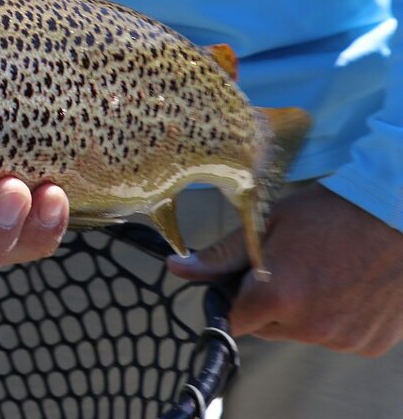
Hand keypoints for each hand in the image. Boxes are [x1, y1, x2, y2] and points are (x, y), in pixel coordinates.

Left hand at [169, 184, 402, 356]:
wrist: (394, 215)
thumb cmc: (329, 213)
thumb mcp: (266, 224)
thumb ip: (221, 255)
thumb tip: (177, 269)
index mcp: (276, 297)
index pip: (233, 321)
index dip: (235, 300)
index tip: (246, 282)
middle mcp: (309, 326)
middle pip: (267, 328)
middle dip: (269, 303)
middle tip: (291, 267)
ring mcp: (342, 339)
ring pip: (302, 333)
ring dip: (303, 312)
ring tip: (323, 272)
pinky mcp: (368, 345)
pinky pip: (337, 338)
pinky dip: (337, 319)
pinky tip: (347, 286)